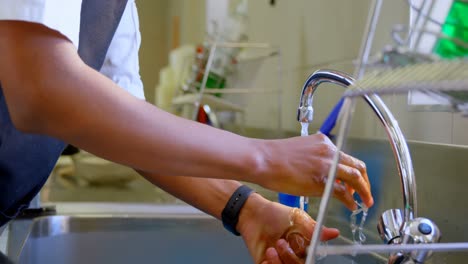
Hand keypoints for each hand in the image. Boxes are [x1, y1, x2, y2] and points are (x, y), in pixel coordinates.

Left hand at [238, 194, 338, 263]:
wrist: (254, 212)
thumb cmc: (276, 214)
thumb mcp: (298, 219)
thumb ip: (314, 229)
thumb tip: (334, 233)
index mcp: (304, 247)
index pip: (311, 258)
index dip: (309, 257)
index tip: (305, 250)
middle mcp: (293, 256)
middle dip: (290, 258)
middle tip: (282, 243)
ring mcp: (279, 260)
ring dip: (279, 262)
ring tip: (271, 249)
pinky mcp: (264, 263)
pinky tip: (266, 257)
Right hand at [255, 133, 372, 209]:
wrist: (263, 159)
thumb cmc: (273, 157)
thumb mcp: (299, 151)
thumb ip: (313, 159)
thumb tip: (319, 172)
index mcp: (322, 142)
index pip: (346, 157)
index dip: (354, 171)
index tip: (354, 181)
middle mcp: (329, 151)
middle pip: (357, 166)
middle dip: (364, 181)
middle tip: (365, 193)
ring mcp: (327, 164)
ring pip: (355, 178)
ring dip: (363, 191)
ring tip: (365, 202)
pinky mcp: (323, 179)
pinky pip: (343, 191)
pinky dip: (350, 200)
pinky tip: (351, 206)